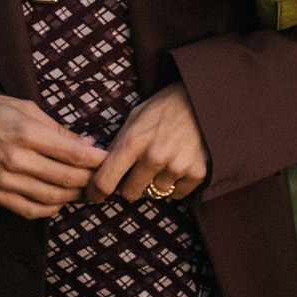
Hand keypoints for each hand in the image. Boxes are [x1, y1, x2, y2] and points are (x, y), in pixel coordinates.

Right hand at [0, 94, 106, 219]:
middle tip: (102, 177)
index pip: (72, 152)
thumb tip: (87, 144)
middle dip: (90, 179)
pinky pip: (29, 210)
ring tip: (85, 190)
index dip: (96, 159)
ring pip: (51, 198)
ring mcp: (4, 180)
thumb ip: (57, 129)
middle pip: (66, 178)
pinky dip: (50, 209)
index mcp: (26, 133)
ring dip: (74, 196)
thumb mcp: (25, 108)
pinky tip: (60, 201)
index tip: (109, 158)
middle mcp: (16, 160)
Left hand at [87, 82, 208, 204]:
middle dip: (130, 186)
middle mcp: (153, 157)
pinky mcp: (196, 173)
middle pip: (130, 194)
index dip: (96, 193)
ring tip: (166, 159)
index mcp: (133, 141)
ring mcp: (176, 166)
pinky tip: (181, 162)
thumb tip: (101, 171)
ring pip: (156, 193)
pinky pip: (178, 194)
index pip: (106, 181)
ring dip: (157, 182)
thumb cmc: (164, 108)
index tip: (95, 196)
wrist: (202, 99)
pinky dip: (177, 183)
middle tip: (138, 172)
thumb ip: (118, 145)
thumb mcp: (134, 119)